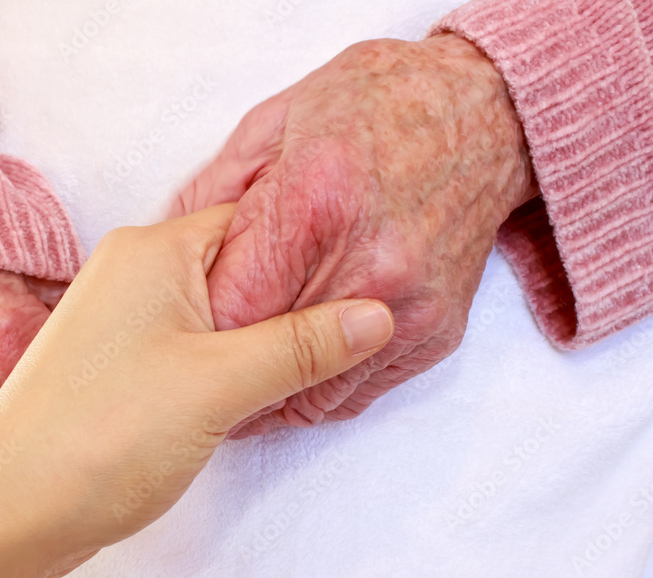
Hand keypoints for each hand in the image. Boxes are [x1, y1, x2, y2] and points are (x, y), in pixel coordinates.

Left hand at [0, 205, 393, 577]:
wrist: (10, 513)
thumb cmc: (104, 435)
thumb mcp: (219, 383)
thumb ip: (303, 344)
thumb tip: (379, 313)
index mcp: (154, 249)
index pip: (259, 219)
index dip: (319, 245)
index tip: (373, 273)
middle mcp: (138, 270)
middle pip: (245, 266)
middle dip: (300, 299)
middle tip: (363, 327)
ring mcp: (129, 319)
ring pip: (224, 312)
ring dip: (268, 339)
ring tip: (327, 363)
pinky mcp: (127, 364)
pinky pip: (200, 347)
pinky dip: (236, 365)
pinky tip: (269, 392)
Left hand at [170, 34, 537, 436]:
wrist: (484, 112)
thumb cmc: (374, 105)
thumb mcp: (275, 122)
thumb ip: (215, 190)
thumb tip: (168, 243)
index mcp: (311, 206)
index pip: (233, 308)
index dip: (198, 332)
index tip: (178, 340)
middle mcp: (368, 265)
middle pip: (271, 354)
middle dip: (228, 368)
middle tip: (197, 376)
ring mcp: (409, 305)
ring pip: (317, 391)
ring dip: (272, 396)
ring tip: (239, 388)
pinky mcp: (437, 330)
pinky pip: (360, 390)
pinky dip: (320, 389)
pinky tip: (294, 374)